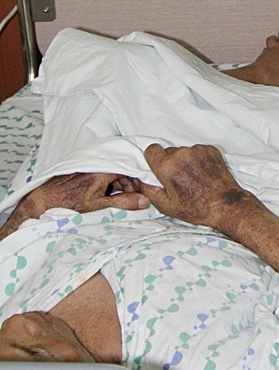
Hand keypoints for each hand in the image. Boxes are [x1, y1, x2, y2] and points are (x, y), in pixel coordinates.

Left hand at [23, 173, 149, 217]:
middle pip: (123, 168)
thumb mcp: (99, 207)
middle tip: (134, 198)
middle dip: (130, 182)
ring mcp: (91, 164)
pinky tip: (108, 194)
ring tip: (121, 199)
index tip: (145, 192)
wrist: (42, 200)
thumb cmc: (68, 205)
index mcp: (103, 169)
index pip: (130, 167)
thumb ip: (123, 203)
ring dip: (120, 183)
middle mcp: (98, 162)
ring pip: (114, 170)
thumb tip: (145, 201)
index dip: (139, 180)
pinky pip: (104, 171)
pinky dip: (110, 181)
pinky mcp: (85, 168)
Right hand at [136, 144, 242, 230]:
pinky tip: (202, 174)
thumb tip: (140, 179)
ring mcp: (197, 150)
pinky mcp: (210, 149)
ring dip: (184, 161)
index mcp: (168, 167)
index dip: (152, 159)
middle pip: (168, 152)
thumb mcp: (166, 205)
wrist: (224, 204)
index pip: (151, 150)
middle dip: (169, 163)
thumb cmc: (196, 208)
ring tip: (192, 178)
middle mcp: (182, 154)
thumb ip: (148, 190)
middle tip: (177, 179)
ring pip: (183, 151)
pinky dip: (198, 159)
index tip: (157, 168)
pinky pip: (197, 151)